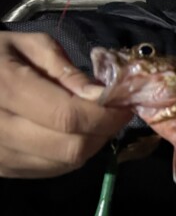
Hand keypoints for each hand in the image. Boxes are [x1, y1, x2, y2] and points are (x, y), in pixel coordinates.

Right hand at [0, 31, 131, 177]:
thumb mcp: (27, 45)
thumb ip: (65, 69)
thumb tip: (100, 95)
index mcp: (6, 87)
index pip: (68, 116)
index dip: (104, 115)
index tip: (123, 103)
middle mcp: (0, 128)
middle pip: (70, 147)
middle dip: (102, 132)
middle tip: (113, 113)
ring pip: (64, 163)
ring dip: (89, 145)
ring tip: (91, 121)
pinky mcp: (2, 168)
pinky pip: (50, 170)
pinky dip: (70, 155)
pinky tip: (69, 134)